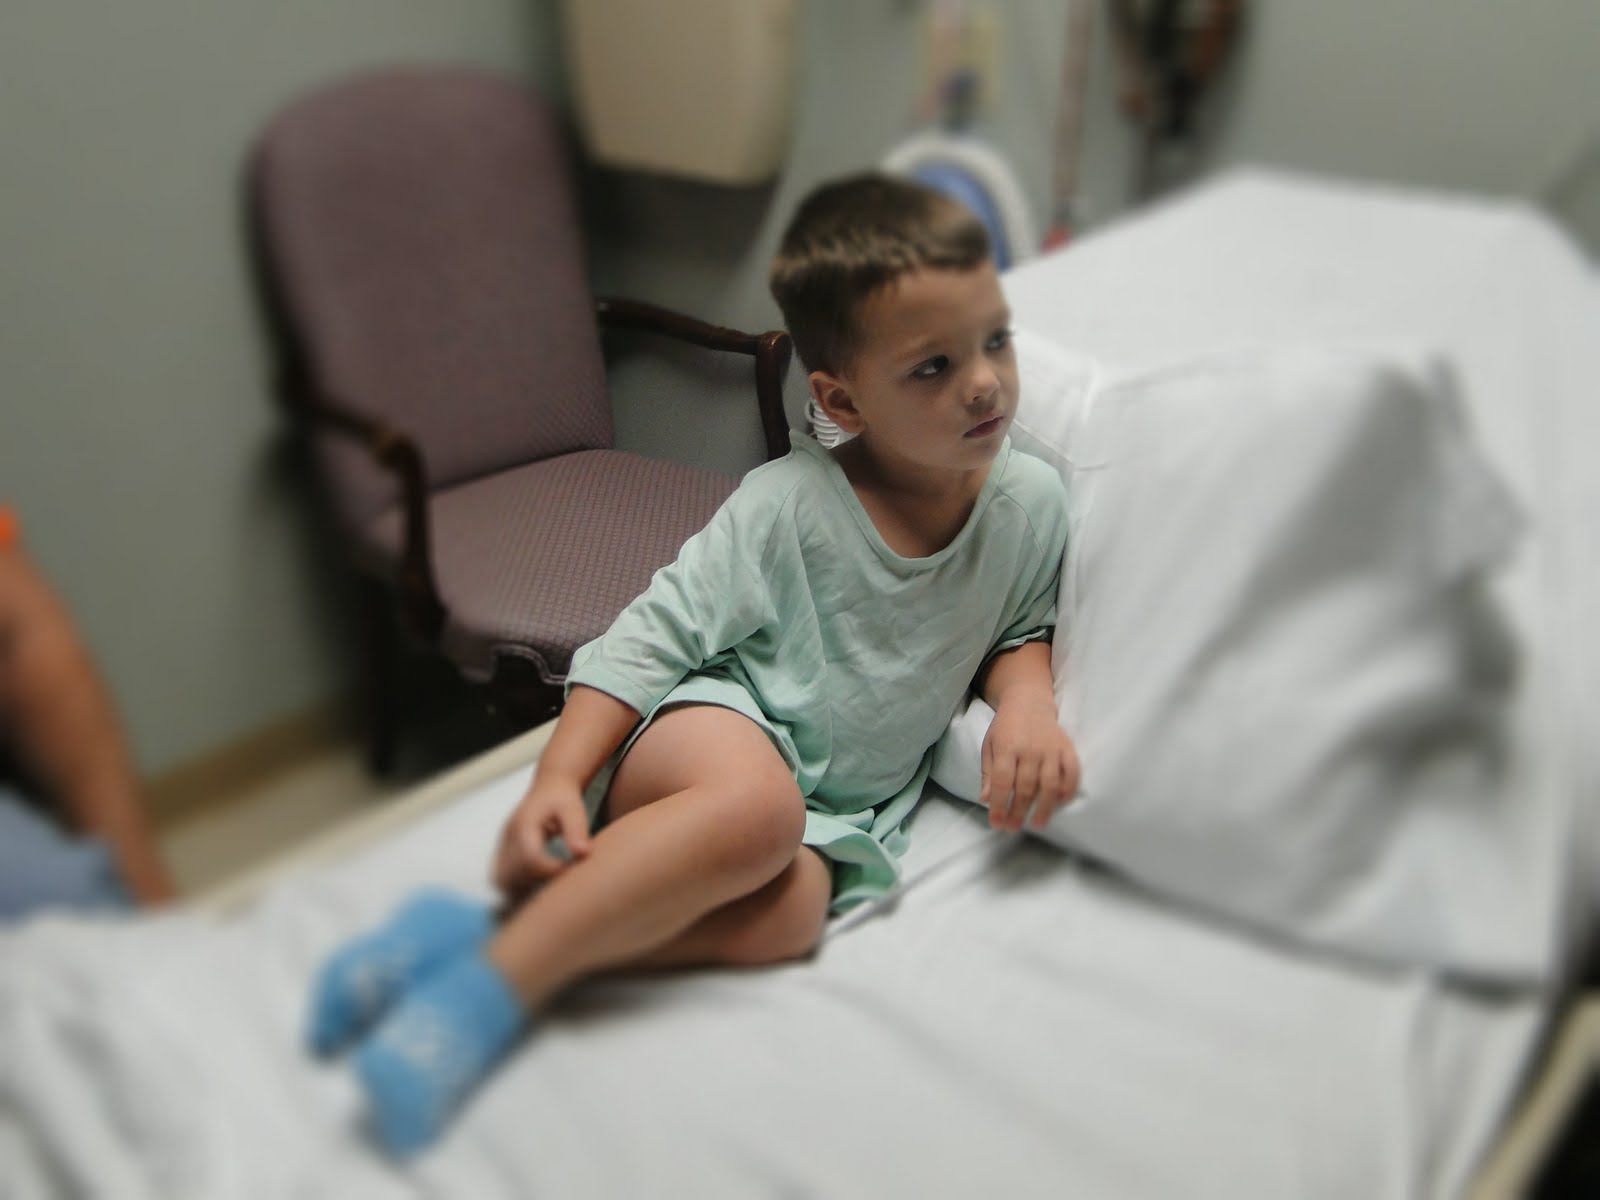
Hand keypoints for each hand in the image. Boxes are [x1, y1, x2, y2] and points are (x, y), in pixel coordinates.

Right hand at [491, 771, 592, 896]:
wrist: (550, 785)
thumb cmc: (564, 798)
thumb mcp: (574, 809)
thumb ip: (577, 831)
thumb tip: (582, 854)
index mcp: (524, 825)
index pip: (530, 859)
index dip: (550, 871)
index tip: (570, 871)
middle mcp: (508, 836)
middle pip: (511, 873)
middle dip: (536, 883)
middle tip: (559, 880)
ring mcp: (502, 845)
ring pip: (502, 879)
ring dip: (522, 888)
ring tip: (548, 885)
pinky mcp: (504, 851)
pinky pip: (502, 876)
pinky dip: (516, 886)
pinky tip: (537, 885)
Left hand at [979, 695, 1079, 832]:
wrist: (1029, 702)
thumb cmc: (1006, 727)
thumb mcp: (989, 745)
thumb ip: (988, 773)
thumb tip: (985, 800)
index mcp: (1007, 747)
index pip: (1002, 781)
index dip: (999, 805)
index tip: (997, 823)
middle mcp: (1030, 748)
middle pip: (1026, 787)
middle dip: (1019, 811)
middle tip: (1013, 828)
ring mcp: (1051, 749)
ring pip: (1050, 784)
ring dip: (1044, 808)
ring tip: (1038, 824)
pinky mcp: (1067, 748)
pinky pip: (1072, 772)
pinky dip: (1068, 790)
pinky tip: (1059, 803)